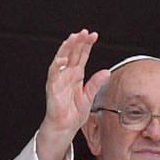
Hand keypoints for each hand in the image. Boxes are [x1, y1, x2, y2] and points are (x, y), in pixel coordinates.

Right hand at [36, 29, 110, 159]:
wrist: (65, 127)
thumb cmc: (74, 113)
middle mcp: (67, 74)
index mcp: (76, 75)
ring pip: (61, 59)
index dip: (86, 45)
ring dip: (66, 48)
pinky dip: (57, 66)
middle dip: (77, 42)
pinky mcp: (53, 87)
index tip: (94, 35)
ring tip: (73, 38)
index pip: (81, 55)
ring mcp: (59, 79)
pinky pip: (54, 74)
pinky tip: (63, 58)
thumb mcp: (90, 96)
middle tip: (84, 32)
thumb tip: (107, 72)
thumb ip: (96, 83)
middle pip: (72, 53)